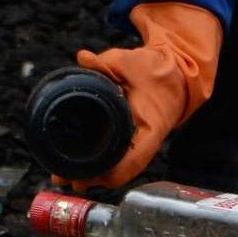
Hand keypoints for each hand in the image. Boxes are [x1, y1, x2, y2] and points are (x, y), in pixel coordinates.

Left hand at [65, 0, 222, 188]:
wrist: (174, 78)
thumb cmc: (155, 71)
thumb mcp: (131, 62)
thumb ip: (106, 62)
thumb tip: (82, 58)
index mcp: (152, 126)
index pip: (134, 158)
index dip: (110, 172)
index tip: (86, 177)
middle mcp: (147, 141)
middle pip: (119, 171)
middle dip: (91, 177)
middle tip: (62, 178)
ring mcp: (139, 145)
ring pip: (116, 169)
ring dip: (92, 174)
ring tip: (64, 178)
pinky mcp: (132, 143)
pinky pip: (115, 160)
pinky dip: (97, 165)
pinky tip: (77, 167)